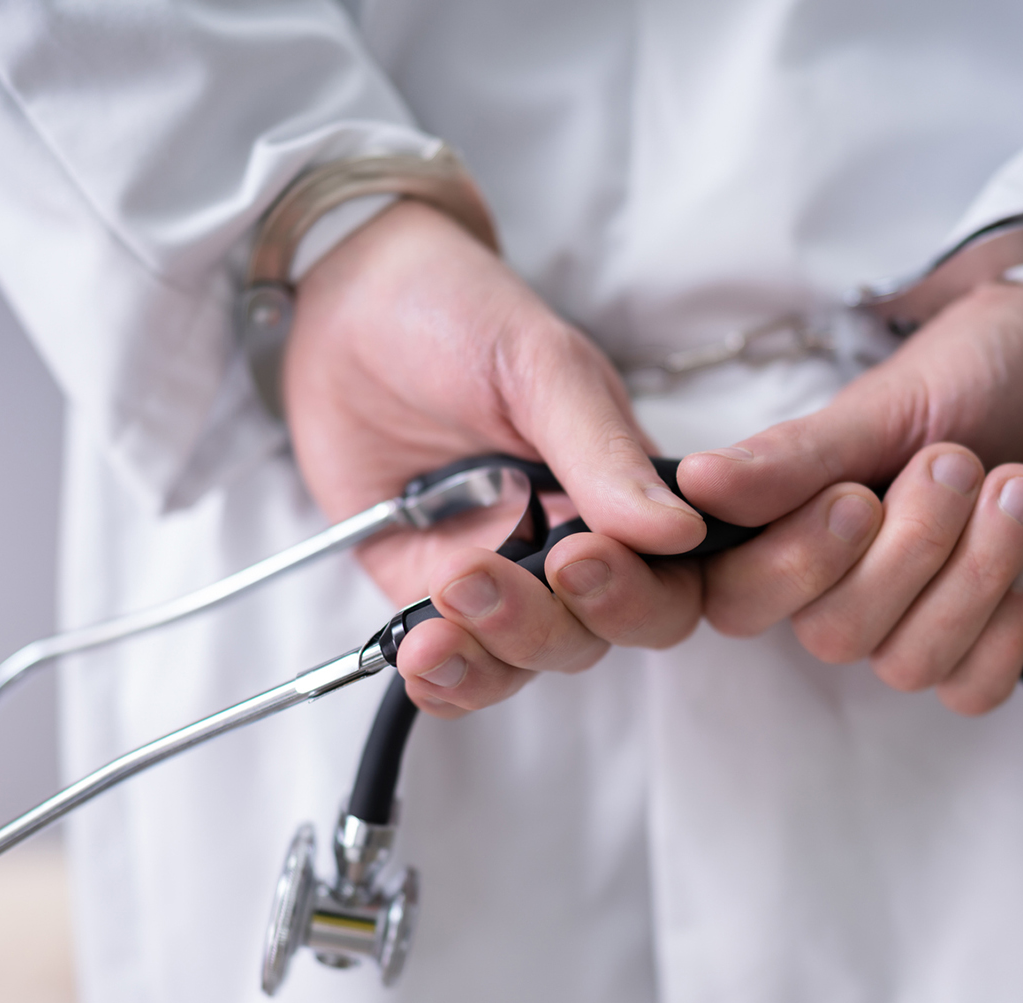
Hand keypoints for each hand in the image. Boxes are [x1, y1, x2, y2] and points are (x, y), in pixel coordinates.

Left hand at [282, 201, 705, 717]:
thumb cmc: (457, 312)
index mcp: (626, 491)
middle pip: (605, 632)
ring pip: (532, 659)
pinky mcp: (428, 593)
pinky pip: (455, 665)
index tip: (581, 557)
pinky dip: (443, 679)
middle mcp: (574, 543)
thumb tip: (680, 530)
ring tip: (443, 610)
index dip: (643, 591)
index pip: (674, 579)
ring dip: (493, 654)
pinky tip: (420, 657)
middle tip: (492, 574)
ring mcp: (503, 575)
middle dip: (556, 623)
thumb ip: (604, 452)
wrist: (342, 303)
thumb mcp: (540, 365)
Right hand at [675, 280, 1022, 714]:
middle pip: (833, 636)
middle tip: (956, 462)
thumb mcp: (880, 403)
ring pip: (910, 664)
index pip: (738, 598)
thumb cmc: (969, 373)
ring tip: (1016, 488)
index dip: (793, 567)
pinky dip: (1012, 622)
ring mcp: (912, 625)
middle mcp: (840, 589)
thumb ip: (793, 457)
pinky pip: (975, 688)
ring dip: (976, 571)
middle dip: (913, 549)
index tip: (855, 497)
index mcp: (790, 528)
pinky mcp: (986, 648)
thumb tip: (694, 484)